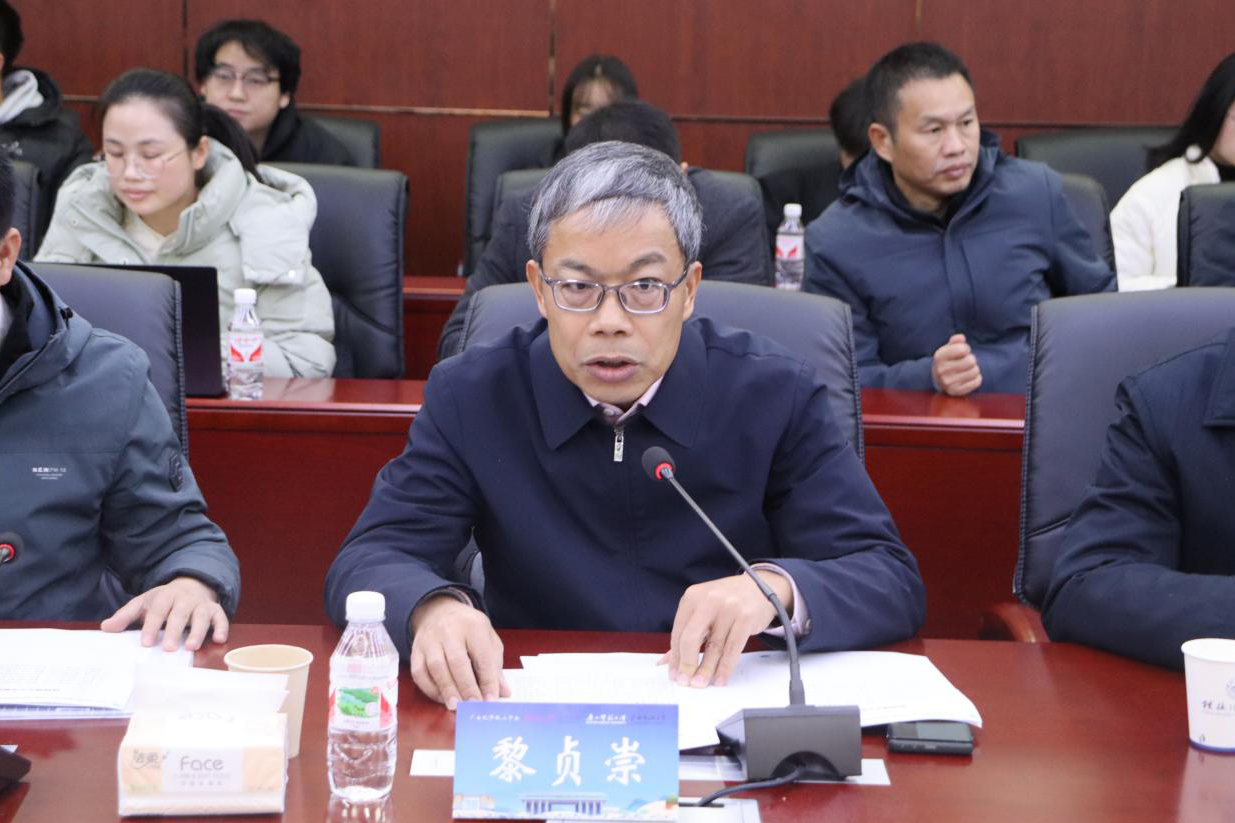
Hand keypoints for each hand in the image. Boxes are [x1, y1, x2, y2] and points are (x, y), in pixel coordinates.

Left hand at [100, 576, 227, 650]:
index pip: (158, 610)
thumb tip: (105, 628)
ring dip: (198, 631)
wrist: (190, 585)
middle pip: (180, 613)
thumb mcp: (143, 603)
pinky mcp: (215, 610)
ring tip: (192, 647)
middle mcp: (185, 599)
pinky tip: (220, 639)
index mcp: (165, 596)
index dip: (152, 626)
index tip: (146, 642)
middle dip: (175, 630)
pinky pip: (221, 617)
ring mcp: (201, 604)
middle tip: (169, 648)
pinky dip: (222, 627)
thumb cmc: (163, 601)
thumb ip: (125, 616)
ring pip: (202, 616)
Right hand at [410, 594, 508, 708]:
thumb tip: (503, 692)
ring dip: (447, 690)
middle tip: (473, 706)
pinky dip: (430, 689)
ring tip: (457, 706)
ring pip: (436, 667)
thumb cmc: (469, 630)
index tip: (492, 699)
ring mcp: (429, 640)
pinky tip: (442, 698)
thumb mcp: (487, 639)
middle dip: (466, 686)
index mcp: (473, 625)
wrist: (439, 612)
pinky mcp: (416, 650)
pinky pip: (419, 673)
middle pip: (457, 661)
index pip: (482, 655)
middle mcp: (449, 630)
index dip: (487, 679)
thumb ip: (495, 666)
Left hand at [662, 570, 790, 687]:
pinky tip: (720, 678)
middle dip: (687, 664)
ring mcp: (728, 608)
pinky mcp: (746, 617)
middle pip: (691, 638)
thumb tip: (665, 662)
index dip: (675, 657)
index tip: (674, 675)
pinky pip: (733, 648)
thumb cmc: (726, 603)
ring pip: (714, 647)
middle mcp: (708, 600)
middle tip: (685, 682)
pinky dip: (725, 667)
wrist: (759, 588)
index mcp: (692, 597)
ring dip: (706, 670)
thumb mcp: (702, 611)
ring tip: (701, 684)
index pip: (678, 632)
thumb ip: (685, 633)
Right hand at [931, 333, 981, 395]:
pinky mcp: (956, 391)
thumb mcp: (949, 348)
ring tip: (967, 369)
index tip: (962, 352)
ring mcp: (948, 382)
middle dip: (971, 359)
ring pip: (975, 371)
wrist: (939, 380)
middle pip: (971, 361)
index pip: (963, 349)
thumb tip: (961, 338)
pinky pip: (977, 382)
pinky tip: (969, 377)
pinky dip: (976, 378)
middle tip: (966, 362)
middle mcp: (941, 370)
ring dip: (974, 369)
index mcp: (939, 357)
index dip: (966, 348)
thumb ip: (956, 340)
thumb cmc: (948, 360)